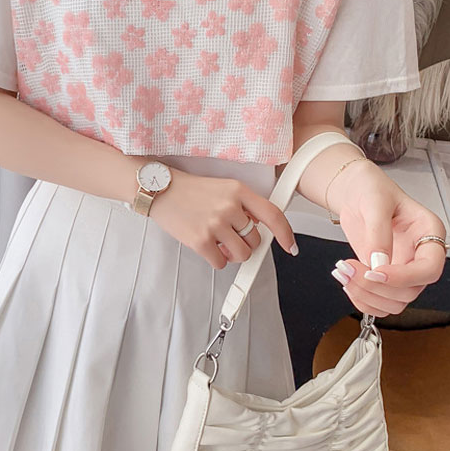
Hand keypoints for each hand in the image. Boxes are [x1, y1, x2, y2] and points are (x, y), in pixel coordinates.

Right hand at [148, 167, 298, 269]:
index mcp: (238, 190)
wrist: (159, 189)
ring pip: (241, 255)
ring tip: (218, 241)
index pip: (273, 214)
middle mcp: (229, 206)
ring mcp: (215, 224)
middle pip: (256, 240)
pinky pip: (221, 263)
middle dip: (246, 243)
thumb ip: (243, 204)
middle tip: (231, 237)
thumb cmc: (189, 190)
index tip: (290, 246)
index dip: (285, 233)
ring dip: (232, 254)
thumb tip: (258, 225)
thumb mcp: (223, 187)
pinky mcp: (200, 240)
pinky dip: (216, 259)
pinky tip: (206, 245)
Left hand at [327, 162, 446, 316]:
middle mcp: (420, 255)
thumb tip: (378, 263)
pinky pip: (380, 302)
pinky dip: (362, 299)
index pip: (430, 268)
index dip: (404, 277)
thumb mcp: (375, 201)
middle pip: (411, 290)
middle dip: (377, 286)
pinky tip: (347, 281)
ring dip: (366, 295)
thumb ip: (378, 232)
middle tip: (349, 268)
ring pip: (396, 302)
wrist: (355, 193)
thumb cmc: (371, 188)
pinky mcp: (385, 277)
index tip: (376, 272)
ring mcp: (403, 269)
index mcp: (429, 232)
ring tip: (344, 273)